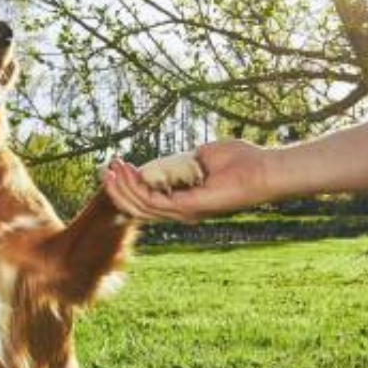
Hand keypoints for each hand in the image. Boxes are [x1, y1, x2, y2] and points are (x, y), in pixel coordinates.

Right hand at [102, 140, 275, 221]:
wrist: (262, 168)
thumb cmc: (240, 161)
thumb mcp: (201, 156)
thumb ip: (180, 160)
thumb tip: (160, 161)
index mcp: (184, 199)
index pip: (148, 199)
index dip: (129, 184)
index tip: (117, 165)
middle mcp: (182, 210)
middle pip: (139, 206)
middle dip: (119, 188)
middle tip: (105, 169)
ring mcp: (184, 211)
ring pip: (142, 206)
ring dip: (123, 187)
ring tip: (112, 168)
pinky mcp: (188, 208)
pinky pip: (154, 201)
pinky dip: (137, 187)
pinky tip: (128, 171)